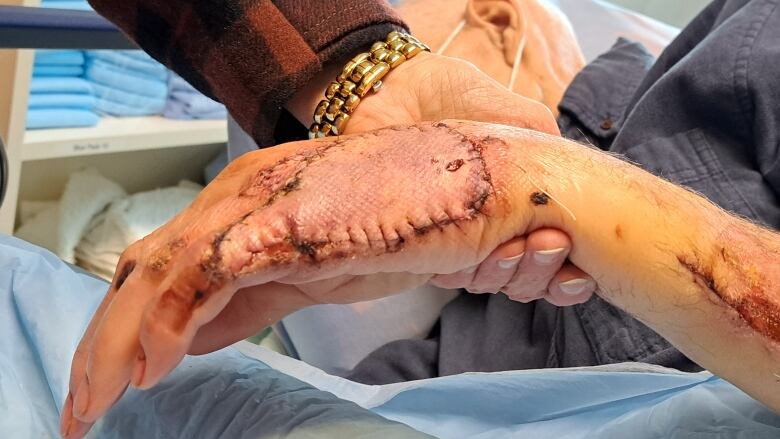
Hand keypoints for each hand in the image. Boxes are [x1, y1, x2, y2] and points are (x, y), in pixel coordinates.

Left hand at [341, 52, 594, 303]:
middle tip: (548, 242)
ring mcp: (461, 241)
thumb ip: (549, 145)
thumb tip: (578, 185)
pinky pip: (454, 278)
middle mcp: (497, 228)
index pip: (560, 254)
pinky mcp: (425, 248)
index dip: (573, 274)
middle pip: (532, 277)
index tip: (580, 270)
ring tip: (514, 247)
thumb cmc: (451, 97)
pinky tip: (473, 258)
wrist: (389, 93)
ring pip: (497, 283)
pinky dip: (469, 274)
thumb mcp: (514, 115)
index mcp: (525, 202)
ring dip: (514, 273)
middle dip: (545, 270)